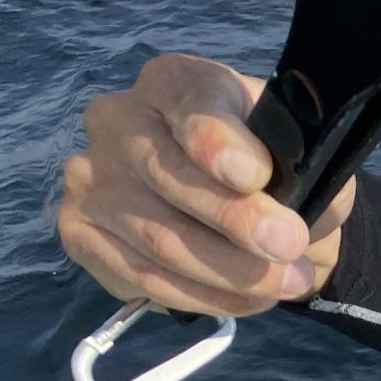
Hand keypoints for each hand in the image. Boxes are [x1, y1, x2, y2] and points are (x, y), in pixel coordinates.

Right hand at [57, 54, 354, 316]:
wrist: (250, 213)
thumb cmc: (278, 172)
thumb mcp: (301, 154)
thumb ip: (297, 165)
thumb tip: (289, 198)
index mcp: (175, 81)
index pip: (190, 103)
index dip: (218, 141)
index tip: (255, 174)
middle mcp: (117, 119)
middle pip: (169, 175)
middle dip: (236, 219)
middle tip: (288, 246)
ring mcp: (90, 177)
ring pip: (158, 237)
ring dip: (230, 271)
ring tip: (288, 283)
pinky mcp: (79, 232)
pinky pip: (141, 276)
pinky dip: (202, 295)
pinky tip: (247, 299)